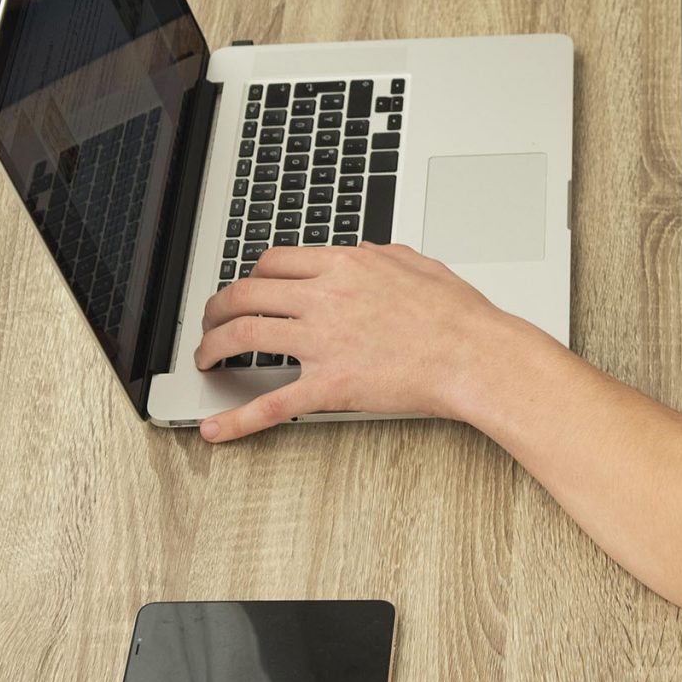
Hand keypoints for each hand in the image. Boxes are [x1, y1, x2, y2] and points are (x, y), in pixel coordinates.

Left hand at [192, 242, 537, 439]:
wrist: (475, 355)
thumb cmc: (456, 315)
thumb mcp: (415, 262)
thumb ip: (379, 255)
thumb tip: (359, 253)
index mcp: (343, 265)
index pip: (273, 262)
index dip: (250, 277)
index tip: (246, 291)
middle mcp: (324, 297)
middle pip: (245, 293)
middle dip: (216, 309)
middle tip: (210, 323)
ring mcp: (323, 341)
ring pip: (244, 335)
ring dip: (213, 347)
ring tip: (205, 359)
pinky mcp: (329, 385)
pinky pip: (270, 402)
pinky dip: (236, 418)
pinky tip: (216, 428)